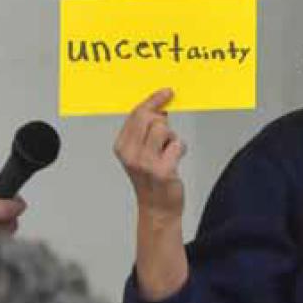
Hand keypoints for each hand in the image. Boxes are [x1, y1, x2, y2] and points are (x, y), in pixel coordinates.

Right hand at [114, 89, 185, 224]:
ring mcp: (145, 162)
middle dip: (162, 122)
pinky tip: (174, 161)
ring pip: (163, 129)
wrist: (157, 209)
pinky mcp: (162, 170)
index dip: (153, 101)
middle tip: (165, 136)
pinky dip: (180, 150)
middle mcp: (130, 154)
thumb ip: (145, 129)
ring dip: (171, 138)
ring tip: (167, 152)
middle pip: (150, 118)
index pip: (136, 113)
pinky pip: (177, 144)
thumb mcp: (140, 151)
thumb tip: (160, 108)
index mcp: (122, 146)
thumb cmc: (151, 179)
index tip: (166, 93)